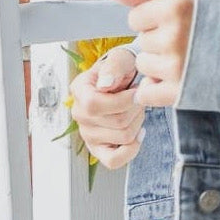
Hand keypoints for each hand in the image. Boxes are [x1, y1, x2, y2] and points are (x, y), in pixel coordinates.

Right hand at [69, 47, 144, 169]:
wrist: (126, 79)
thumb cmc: (122, 69)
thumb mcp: (120, 58)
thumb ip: (114, 67)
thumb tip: (106, 85)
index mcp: (80, 90)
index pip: (95, 104)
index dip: (123, 100)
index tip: (136, 90)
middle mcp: (80, 114)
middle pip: (116, 122)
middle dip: (137, 109)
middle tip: (139, 98)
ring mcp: (88, 134)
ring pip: (123, 137)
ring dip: (138, 122)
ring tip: (136, 110)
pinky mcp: (98, 149)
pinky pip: (114, 161)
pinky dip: (132, 149)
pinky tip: (139, 133)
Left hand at [105, 0, 195, 108]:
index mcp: (176, 8)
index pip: (135, 18)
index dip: (153, 19)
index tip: (174, 22)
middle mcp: (174, 37)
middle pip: (141, 41)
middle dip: (158, 41)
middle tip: (186, 41)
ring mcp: (175, 67)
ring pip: (143, 66)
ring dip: (158, 65)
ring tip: (185, 59)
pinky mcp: (179, 93)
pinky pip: (146, 93)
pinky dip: (157, 89)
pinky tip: (178, 79)